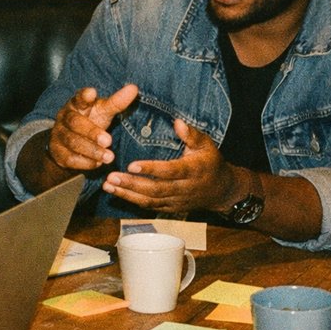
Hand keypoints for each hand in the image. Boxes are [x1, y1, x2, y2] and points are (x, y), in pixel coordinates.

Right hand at [47, 84, 138, 170]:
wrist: (69, 144)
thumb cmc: (90, 121)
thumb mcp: (103, 112)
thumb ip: (116, 102)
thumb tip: (134, 88)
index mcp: (76, 104)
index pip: (78, 98)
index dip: (84, 96)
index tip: (92, 92)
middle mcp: (64, 118)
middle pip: (75, 123)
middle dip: (91, 132)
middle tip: (108, 140)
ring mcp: (59, 135)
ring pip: (73, 142)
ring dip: (92, 151)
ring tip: (109, 157)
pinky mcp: (58, 153)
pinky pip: (70, 159)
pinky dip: (85, 162)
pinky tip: (98, 163)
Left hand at [101, 118, 238, 213]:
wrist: (222, 190)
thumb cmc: (211, 162)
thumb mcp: (207, 144)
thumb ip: (191, 134)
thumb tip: (177, 122)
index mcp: (193, 170)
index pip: (170, 171)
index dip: (151, 169)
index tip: (131, 165)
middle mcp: (184, 188)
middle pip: (156, 189)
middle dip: (132, 184)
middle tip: (111, 177)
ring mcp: (177, 201)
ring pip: (150, 200)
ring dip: (128, 194)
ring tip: (108, 185)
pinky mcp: (171, 208)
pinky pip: (151, 206)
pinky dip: (133, 201)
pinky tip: (118, 193)